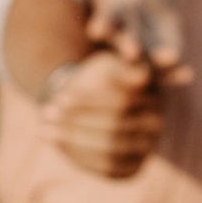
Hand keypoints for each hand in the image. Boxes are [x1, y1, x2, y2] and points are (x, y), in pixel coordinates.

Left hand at [43, 41, 164, 178]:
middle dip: (78, 121)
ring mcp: (146, 149)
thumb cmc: (98, 75)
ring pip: (110, 150)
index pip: (124, 101)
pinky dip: (77, 157)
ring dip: (73, 139)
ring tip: (43, 130)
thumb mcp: (104, 55)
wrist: (98, 106)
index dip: (90, 99)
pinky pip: (105, 168)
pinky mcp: (131, 169)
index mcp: (155, 94)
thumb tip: (107, 34)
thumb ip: (110, 39)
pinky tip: (56, 144)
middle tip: (48, 114)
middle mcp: (157, 123)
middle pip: (116, 126)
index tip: (62, 95)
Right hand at [91, 0, 186, 73]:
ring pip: (151, 54)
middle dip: (130, 45)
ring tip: (171, 57)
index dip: (103, 24)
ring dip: (160, 58)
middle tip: (131, 54)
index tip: (95, 31)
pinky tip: (187, 72)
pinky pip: (172, 59)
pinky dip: (177, 67)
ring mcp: (149, 44)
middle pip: (129, 40)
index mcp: (116, 14)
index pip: (108, 19)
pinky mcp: (169, 48)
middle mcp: (129, 34)